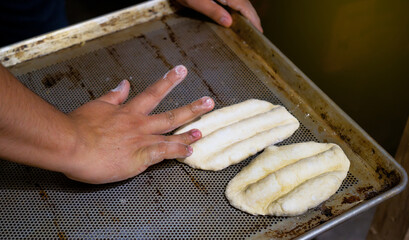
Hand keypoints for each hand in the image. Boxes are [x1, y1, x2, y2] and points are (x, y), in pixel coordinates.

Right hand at [65, 65, 213, 183]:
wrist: (69, 143)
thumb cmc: (77, 126)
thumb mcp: (96, 105)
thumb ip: (113, 96)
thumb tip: (124, 83)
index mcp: (127, 111)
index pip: (152, 93)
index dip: (168, 82)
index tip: (180, 72)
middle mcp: (138, 124)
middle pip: (170, 114)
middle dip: (191, 107)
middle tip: (208, 101)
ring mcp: (141, 140)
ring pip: (170, 133)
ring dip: (188, 132)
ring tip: (203, 128)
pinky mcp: (139, 157)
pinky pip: (163, 153)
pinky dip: (177, 151)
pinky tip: (189, 152)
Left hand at [176, 0, 262, 31]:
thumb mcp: (196, 1)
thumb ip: (213, 11)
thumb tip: (229, 23)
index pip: (245, 7)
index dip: (253, 20)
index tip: (259, 32)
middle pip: (244, 4)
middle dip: (251, 18)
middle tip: (255, 34)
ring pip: (238, 2)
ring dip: (244, 15)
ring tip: (247, 28)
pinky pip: (231, 1)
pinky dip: (236, 10)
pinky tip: (233, 18)